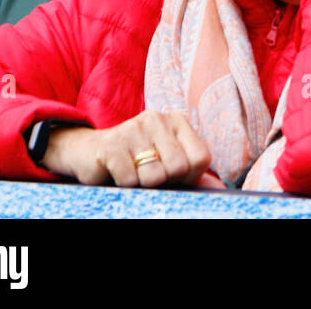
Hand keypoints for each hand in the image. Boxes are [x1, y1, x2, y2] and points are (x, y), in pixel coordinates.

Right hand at [41, 112, 211, 186]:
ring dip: (143, 184)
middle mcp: (156, 118)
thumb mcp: (166, 162)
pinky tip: (117, 172)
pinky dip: (124, 185)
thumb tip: (220, 192)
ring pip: (155, 176)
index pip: (201, 158)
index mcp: (176, 121)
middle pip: (179, 167)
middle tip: (147, 173)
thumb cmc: (136, 161)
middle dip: (165, 180)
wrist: (89, 153)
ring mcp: (133, 128)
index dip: (188, 176)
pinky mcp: (112, 145)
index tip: (171, 174)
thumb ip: (193, 174)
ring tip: (133, 172)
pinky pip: (130, 180)